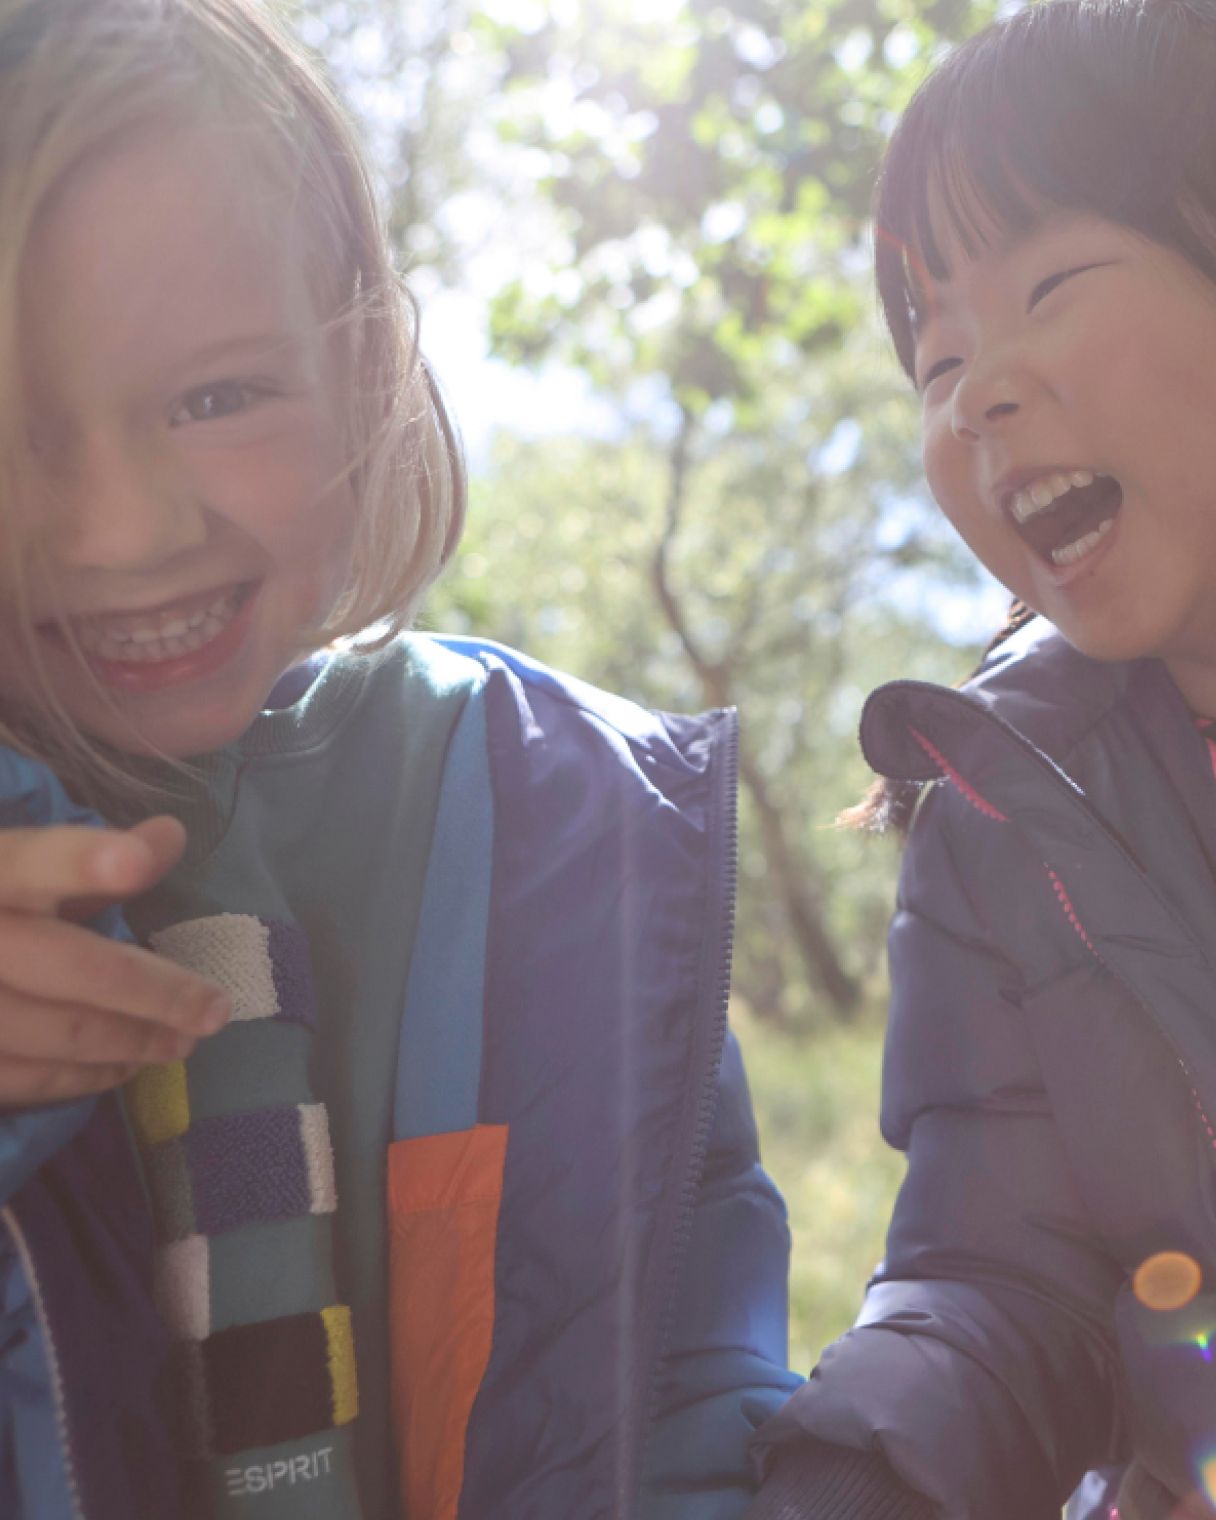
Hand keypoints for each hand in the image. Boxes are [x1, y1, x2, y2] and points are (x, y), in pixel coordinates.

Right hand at [0, 816, 229, 1104]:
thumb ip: (88, 861)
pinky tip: (126, 1067)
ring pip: (57, 1031)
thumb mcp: (16, 874)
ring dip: (133, 1040)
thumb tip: (172, 834)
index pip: (30, 862)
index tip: (135, 862)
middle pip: (70, 965)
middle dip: (155, 991)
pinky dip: (87, 1075)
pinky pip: (28, 1078)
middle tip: (217, 1008)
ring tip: (186, 1040)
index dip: (80, 861)